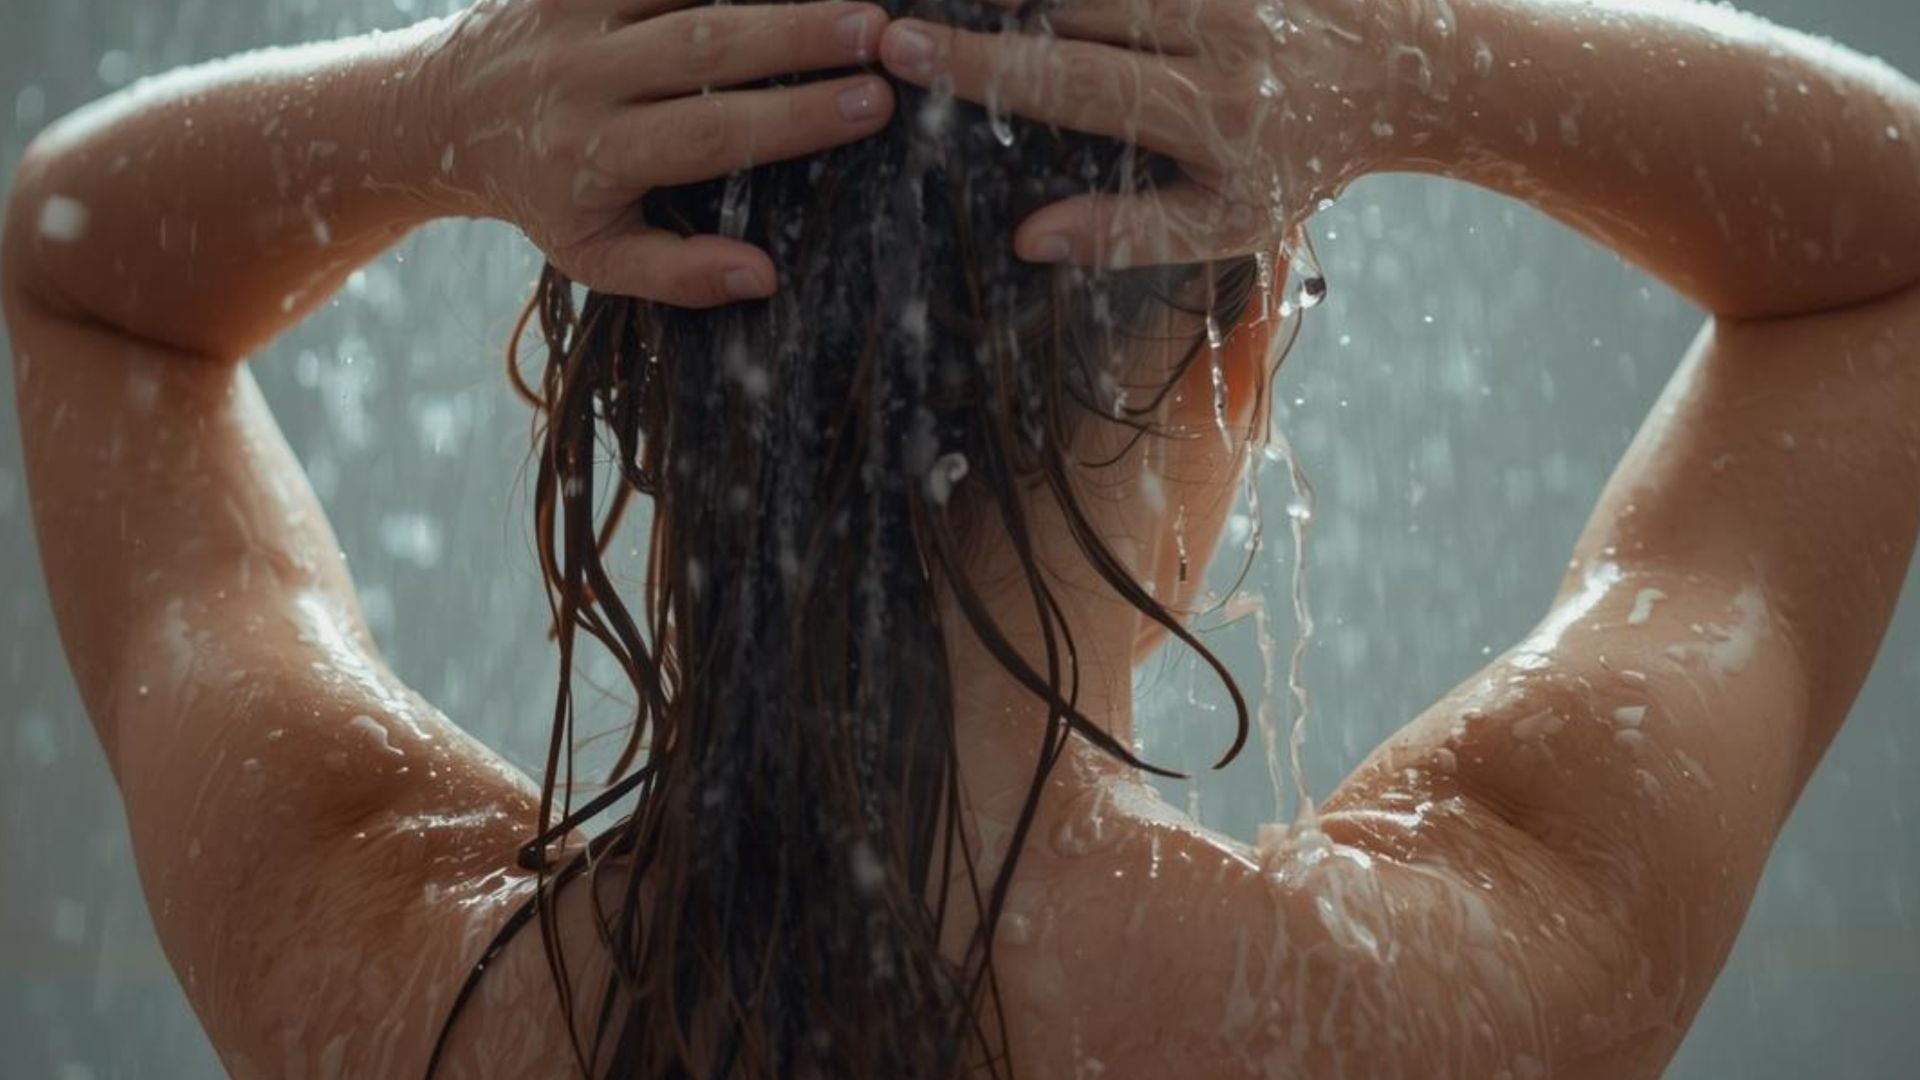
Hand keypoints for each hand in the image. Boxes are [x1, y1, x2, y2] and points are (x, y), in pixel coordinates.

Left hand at [430, 0, 894, 305]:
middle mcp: (586, 77)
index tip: (871, 105)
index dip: (795, 117)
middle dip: (798, 34)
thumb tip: (766, 276)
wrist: (445, 114)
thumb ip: (678, 275)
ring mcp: (576, 12)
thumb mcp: (596, 258)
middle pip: (706, 47)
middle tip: (878, 29)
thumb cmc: (545, 195)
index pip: (713, 133)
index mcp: (598, 156)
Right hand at [875, 0, 1416, 267]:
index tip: (900, 47)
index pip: (1067, 82)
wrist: (1404, 72)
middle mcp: (1211, 30)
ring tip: (957, 7)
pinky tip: (1028, 4)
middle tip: (901, 18)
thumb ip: (1127, 232)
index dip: (978, 66)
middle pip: (1069, 8)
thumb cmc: (1303, 160)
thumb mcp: (1227, 221)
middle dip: (983, 10)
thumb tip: (1026, 240)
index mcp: (1204, 111)